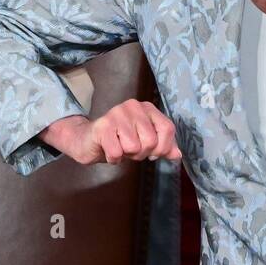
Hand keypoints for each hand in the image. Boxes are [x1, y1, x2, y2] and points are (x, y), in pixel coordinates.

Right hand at [39, 100, 181, 165]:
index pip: (168, 129)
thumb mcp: (145, 142)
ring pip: (134, 147)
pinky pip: (117, 153)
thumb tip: (177, 155)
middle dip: (141, 153)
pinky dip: (113, 158)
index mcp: (147, 108)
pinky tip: (108, 150)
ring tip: (119, 148)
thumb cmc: (119, 140)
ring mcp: (116, 114)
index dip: (163, 147)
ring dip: (126, 155)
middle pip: (151, 141)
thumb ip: (163, 147)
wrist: (88, 141)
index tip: (152, 152)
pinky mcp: (102, 126)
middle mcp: (133, 106)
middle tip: (130, 150)